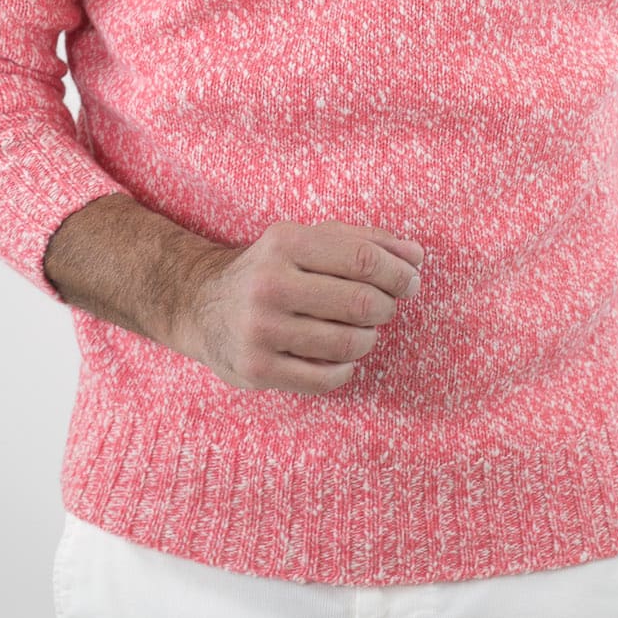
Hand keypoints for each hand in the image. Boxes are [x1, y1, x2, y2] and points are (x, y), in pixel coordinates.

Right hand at [168, 218, 424, 394]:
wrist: (200, 305)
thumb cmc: (272, 269)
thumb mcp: (306, 240)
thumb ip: (363, 240)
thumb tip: (416, 255)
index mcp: (286, 242)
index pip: (363, 258)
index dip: (399, 272)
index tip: (410, 281)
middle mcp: (269, 284)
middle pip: (361, 302)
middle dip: (387, 307)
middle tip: (385, 308)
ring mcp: (260, 329)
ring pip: (348, 343)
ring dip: (368, 338)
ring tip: (361, 331)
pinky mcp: (257, 368)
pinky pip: (326, 378)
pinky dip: (346, 369)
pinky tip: (340, 357)